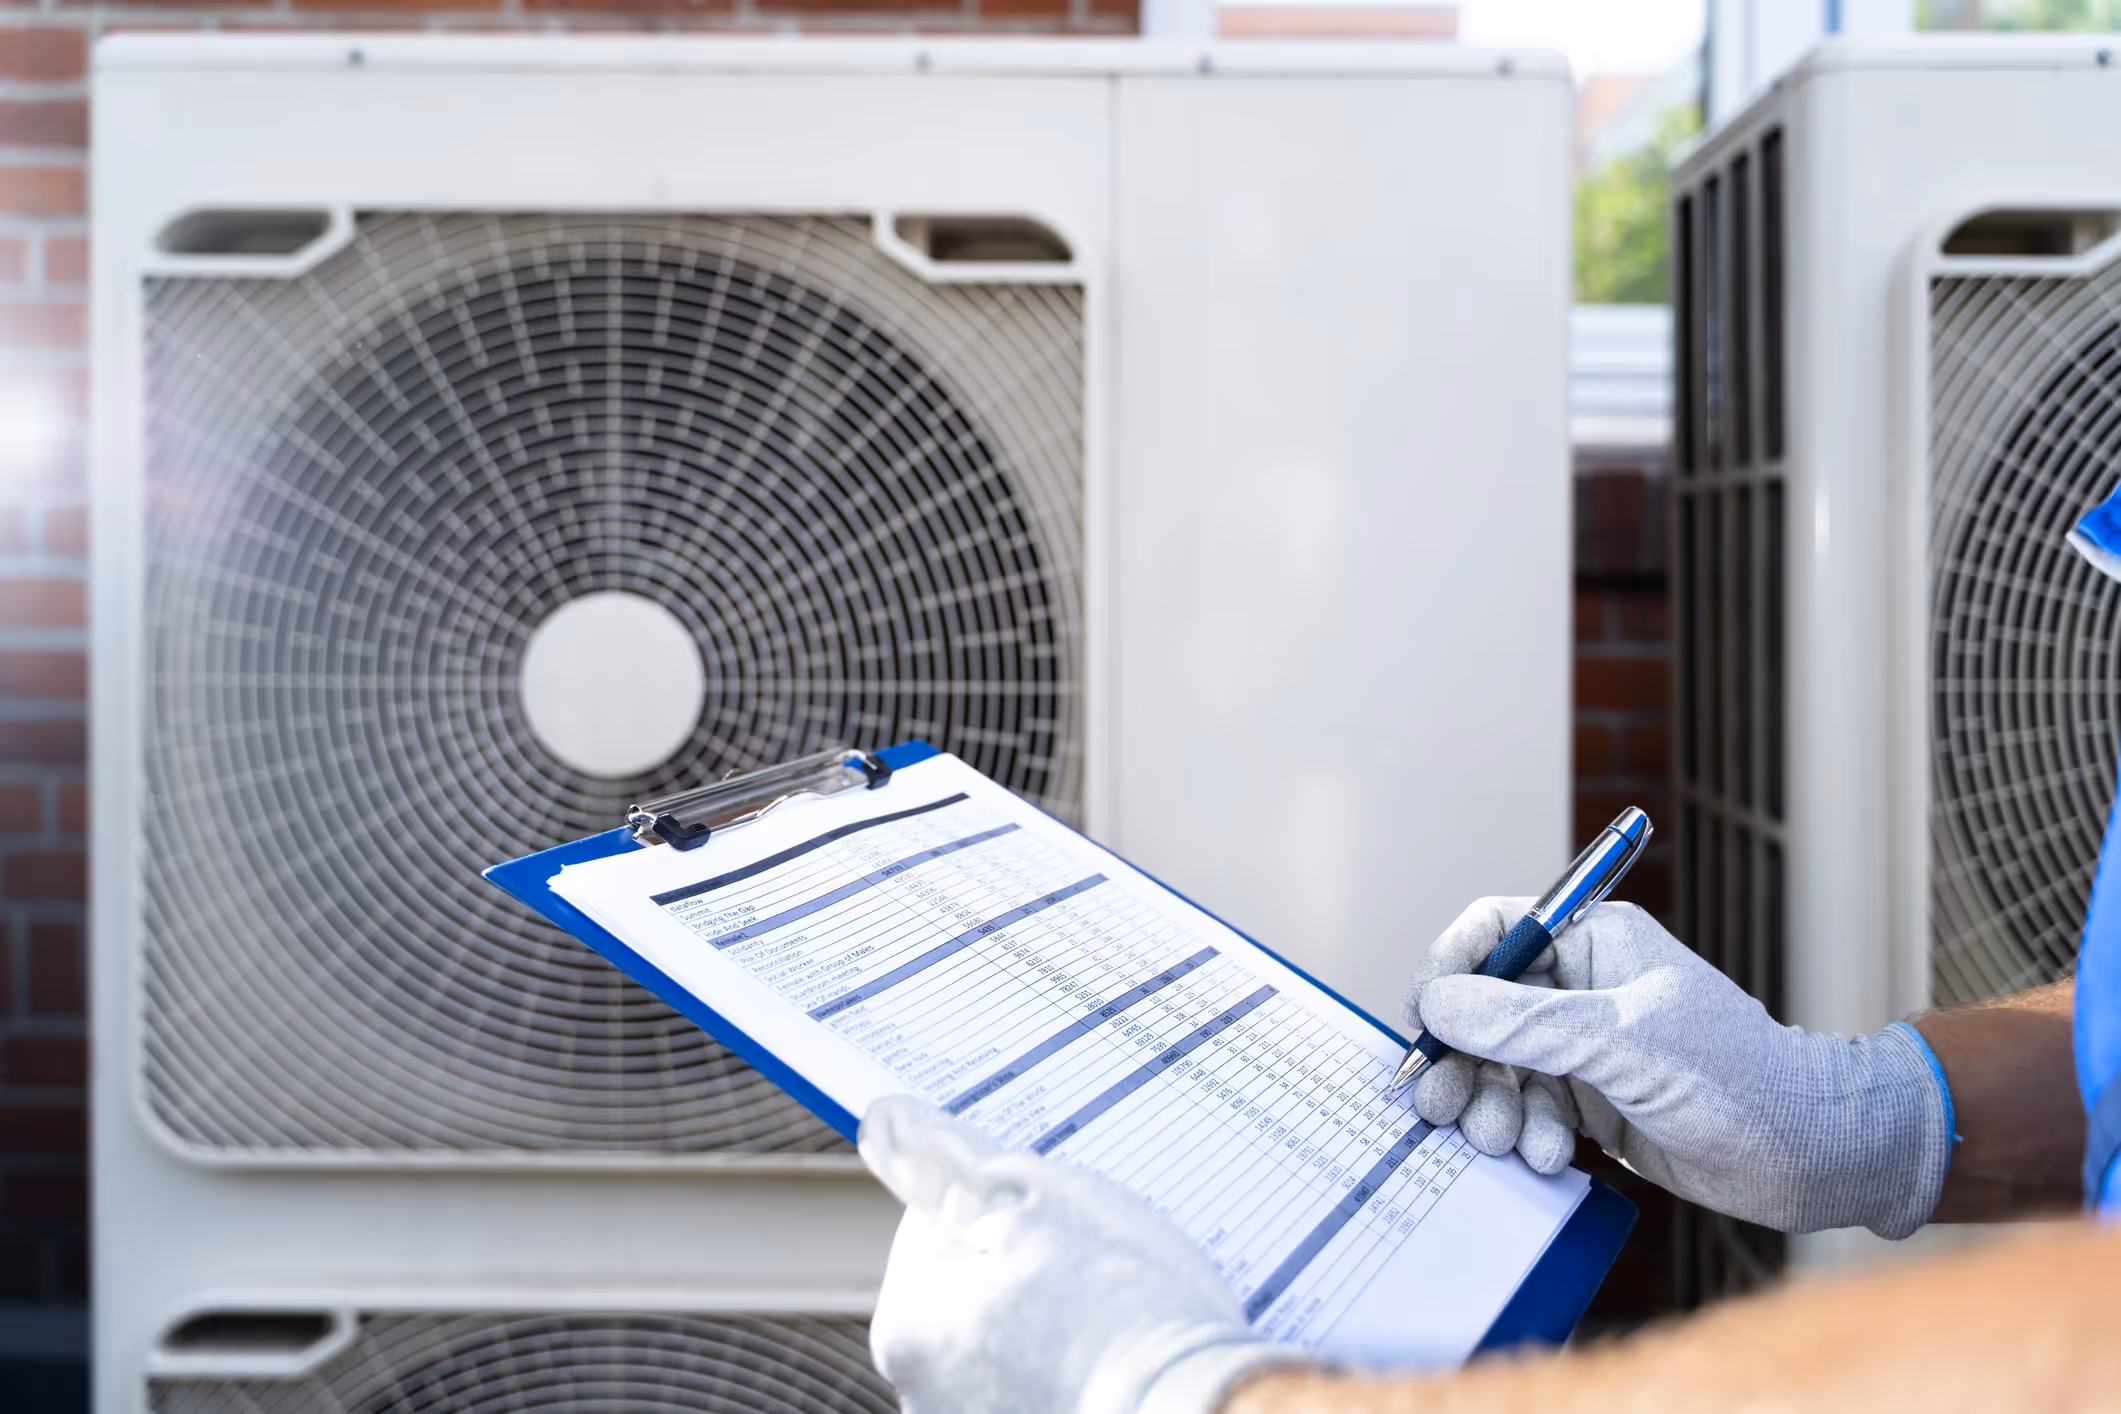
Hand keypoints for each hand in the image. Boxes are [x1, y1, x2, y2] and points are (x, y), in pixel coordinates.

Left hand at [859, 1096, 1307, 1413]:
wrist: (1199, 1407)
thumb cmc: (1127, 1308)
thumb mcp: (1047, 1201)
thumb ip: (962, 1162)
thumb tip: (891, 1122)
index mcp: (908, 1326)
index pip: (937, 1221)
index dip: (1005, 1200)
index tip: (1058, 1215)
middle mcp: (923, 1394)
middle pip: (973, 1284)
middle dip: (1028, 1262)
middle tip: (1096, 1265)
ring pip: (1013, 1335)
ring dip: (1054, 1317)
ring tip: (1116, 1315)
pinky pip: (1042, 1378)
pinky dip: (1075, 1363)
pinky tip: (1119, 1355)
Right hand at [1400, 897, 1953, 1237]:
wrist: (1813, 1155)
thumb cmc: (1740, 1078)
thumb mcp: (1624, 1042)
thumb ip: (1525, 1021)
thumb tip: (1440, 1000)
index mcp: (1595, 942)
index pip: (1494, 931)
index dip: (1449, 969)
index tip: (1424, 1019)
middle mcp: (1583, 989)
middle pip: (1482, 1008)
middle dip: (1462, 1059)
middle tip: (1441, 1104)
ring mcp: (1585, 1048)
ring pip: (1498, 1066)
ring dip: (1491, 1105)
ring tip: (1503, 1140)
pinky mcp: (1592, 1103)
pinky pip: (1527, 1109)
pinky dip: (1525, 1135)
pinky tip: (1548, 1158)